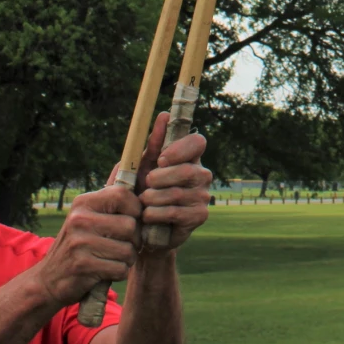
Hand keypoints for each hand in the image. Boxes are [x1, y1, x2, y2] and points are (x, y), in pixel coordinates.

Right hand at [36, 185, 141, 307]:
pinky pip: (119, 269)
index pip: (122, 194)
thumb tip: (126, 165)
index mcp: (83, 203)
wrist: (48, 279)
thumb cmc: (78, 245)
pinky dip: (118, 273)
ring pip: (128, 251)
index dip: (136, 209)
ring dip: (127, 260)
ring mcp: (80, 242)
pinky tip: (105, 271)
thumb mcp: (87, 217)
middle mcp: (80, 219)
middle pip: (130, 226)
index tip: (132, 221)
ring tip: (112, 259)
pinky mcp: (82, 265)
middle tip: (122, 246)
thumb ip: (109, 200)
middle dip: (134, 241)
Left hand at [134, 111, 211, 251]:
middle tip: (146, 184)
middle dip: (160, 178)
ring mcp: (203, 195)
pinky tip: (148, 216)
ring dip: (153, 198)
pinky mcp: (199, 216)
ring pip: (178, 193)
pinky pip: (176, 212)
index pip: (198, 142)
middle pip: (187, 170)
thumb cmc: (142, 190)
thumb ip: (154, 142)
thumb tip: (164, 115)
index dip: (180, 149)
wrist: (140, 228)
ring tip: (143, 202)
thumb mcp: (143, 165)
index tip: (161, 160)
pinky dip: (156, 214)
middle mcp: (201, 174)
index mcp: (189, 157)